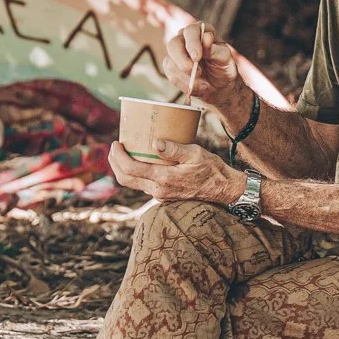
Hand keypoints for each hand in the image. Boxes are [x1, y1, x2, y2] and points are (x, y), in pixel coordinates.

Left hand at [107, 140, 242, 205]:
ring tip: (124, 152)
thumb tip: (155, 142)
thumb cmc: (212, 170)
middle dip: (115, 163)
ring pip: (133, 184)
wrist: (224, 190)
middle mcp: (159, 191)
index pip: (131, 170)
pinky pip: (143, 185)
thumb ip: (174, 148)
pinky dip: (136, 174)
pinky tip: (140, 162)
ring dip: (123, 169)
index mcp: (164, 179)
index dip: (118, 157)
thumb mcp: (195, 153)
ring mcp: (161, 195)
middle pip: (126, 180)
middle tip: (114, 147)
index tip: (115, 143)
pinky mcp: (165, 196)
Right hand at [163, 19, 247, 118]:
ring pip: (170, 61)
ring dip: (185, 77)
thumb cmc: (223, 67)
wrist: (218, 85)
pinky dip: (182, 83)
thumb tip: (206, 37)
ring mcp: (176, 52)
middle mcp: (185, 38)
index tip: (197, 57)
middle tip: (195, 72)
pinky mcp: (171, 66)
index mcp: (200, 31)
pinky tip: (195, 86)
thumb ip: (215, 49)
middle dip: (182, 61)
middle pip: (173, 44)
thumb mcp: (224, 59)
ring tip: (204, 85)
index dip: (192, 43)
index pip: (191, 31)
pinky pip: (170, 74)